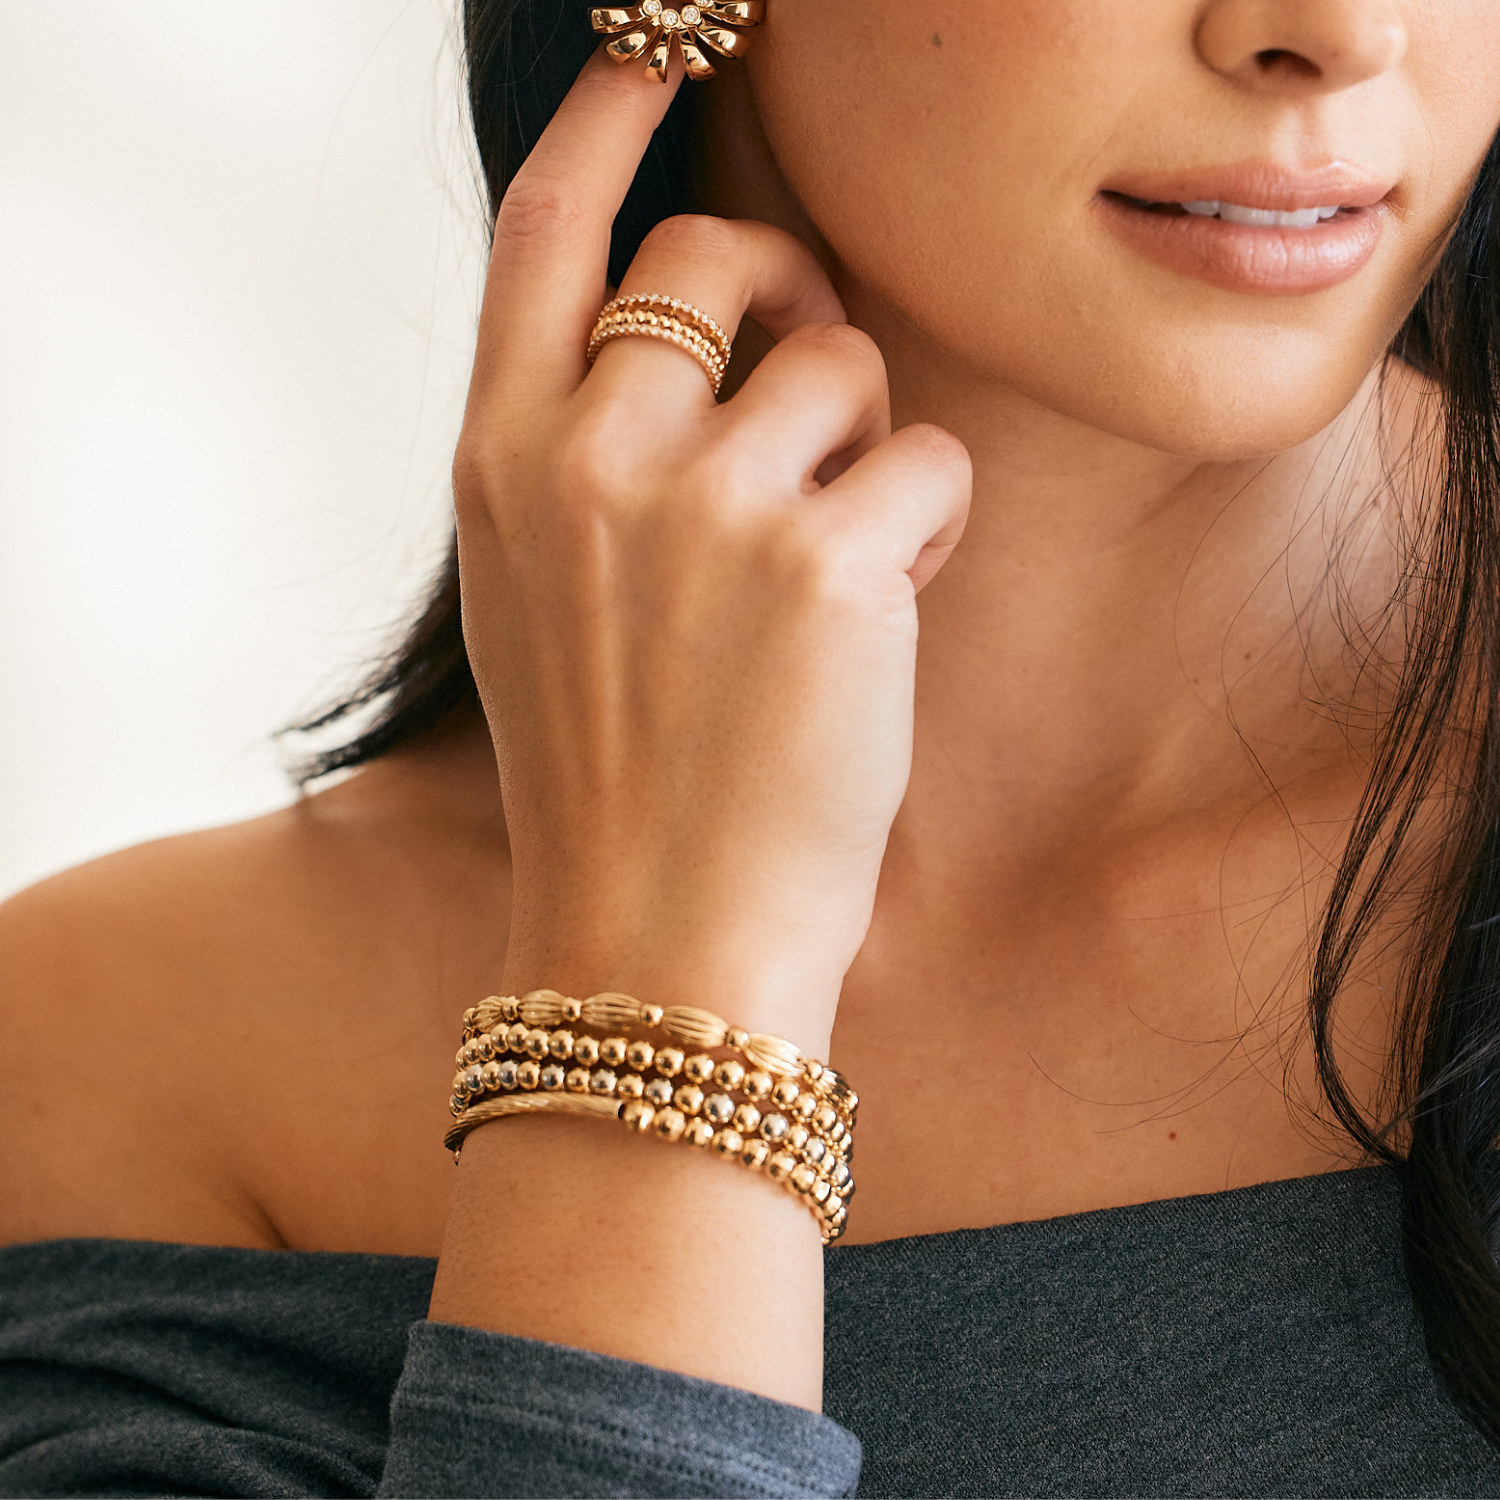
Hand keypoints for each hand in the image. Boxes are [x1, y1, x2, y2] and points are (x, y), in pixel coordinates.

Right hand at [453, 50, 970, 1051]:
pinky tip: (880, 619)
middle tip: (814, 383)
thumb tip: (705, 338)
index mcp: (500, 461)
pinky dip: (922, 529)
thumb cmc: (613, 773)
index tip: (658, 38)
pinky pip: (926, 460)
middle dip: (790, 291)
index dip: (605, 112)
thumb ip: (586, 453)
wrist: (655, 936)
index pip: (547, 229)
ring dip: (863, 447)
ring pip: (845, 361)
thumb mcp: (545, 595)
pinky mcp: (825, 558)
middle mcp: (587, 454)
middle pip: (721, 253)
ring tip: (837, 568)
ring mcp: (703, 502)